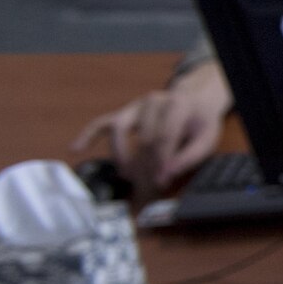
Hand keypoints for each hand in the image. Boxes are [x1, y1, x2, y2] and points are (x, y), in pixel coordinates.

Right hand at [70, 60, 232, 193]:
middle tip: (147, 185)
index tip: (161, 181)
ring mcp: (136, 106)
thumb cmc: (199, 121)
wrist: (194, 99)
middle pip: (143, 137)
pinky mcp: (125, 112)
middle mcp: (153, 101)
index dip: (162, 161)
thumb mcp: (207, 138)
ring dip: (121, 155)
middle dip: (145, 165)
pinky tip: (76, 149)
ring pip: (119, 129)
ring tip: (127, 175)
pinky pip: (102, 122)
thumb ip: (189, 157)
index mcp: (177, 105)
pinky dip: (88, 135)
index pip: (164, 136)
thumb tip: (167, 174)